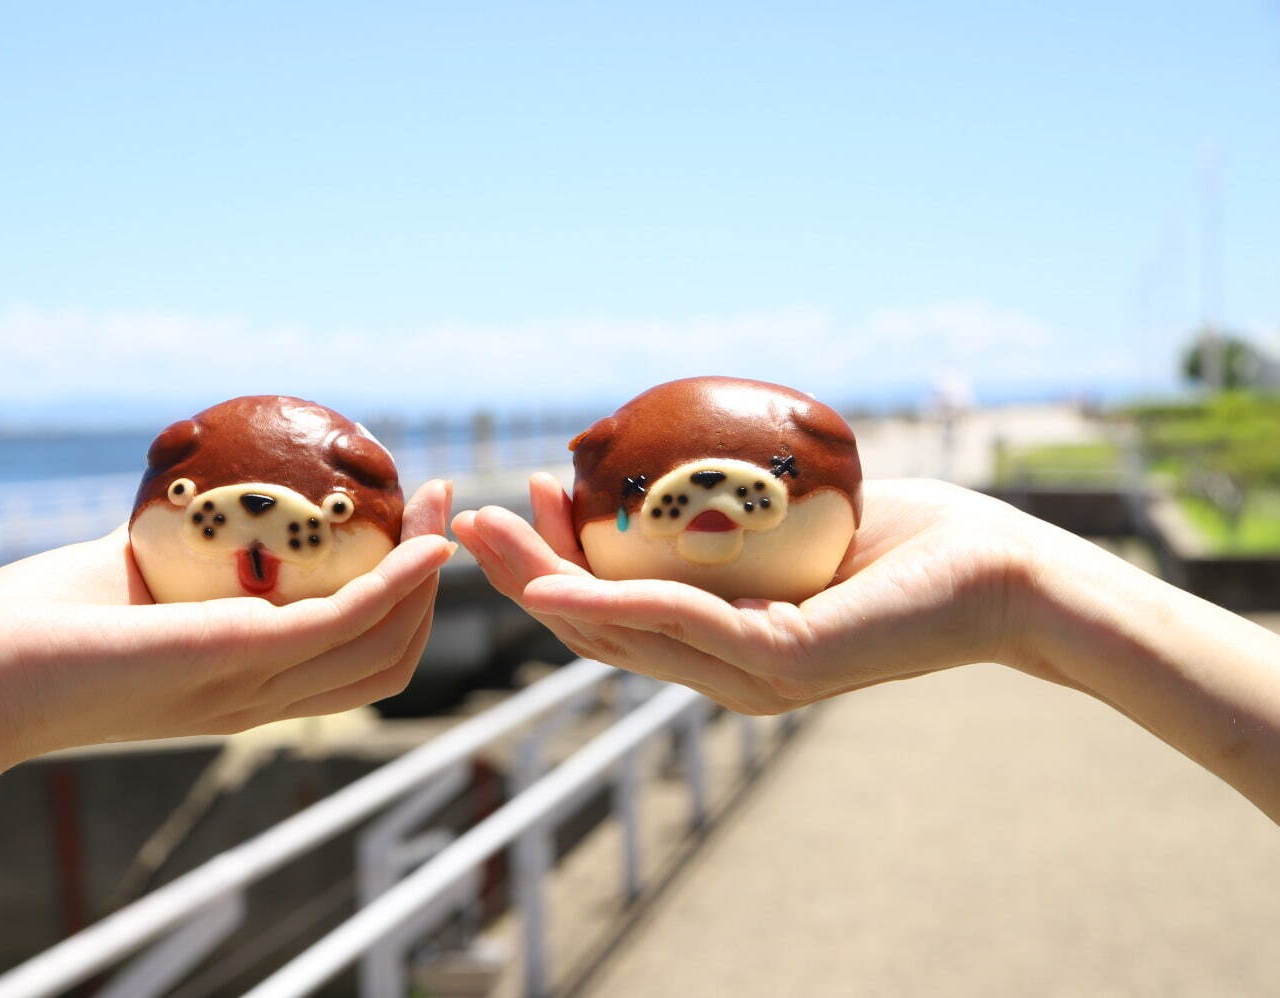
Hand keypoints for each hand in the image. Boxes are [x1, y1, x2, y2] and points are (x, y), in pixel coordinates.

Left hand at [0, 479, 454, 767]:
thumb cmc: (40, 626)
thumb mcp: (137, 579)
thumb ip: (189, 553)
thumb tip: (215, 495)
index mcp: (245, 689)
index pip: (352, 661)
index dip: (398, 602)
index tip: (408, 530)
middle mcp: (263, 697)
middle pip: (388, 656)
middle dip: (430, 584)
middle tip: (440, 506)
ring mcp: (256, 684)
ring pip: (384, 644)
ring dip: (426, 574)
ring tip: (441, 508)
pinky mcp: (240, 658)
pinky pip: (344, 622)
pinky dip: (398, 582)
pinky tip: (423, 541)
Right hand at [453, 474, 1041, 714]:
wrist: (1003, 572)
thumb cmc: (906, 535)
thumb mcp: (793, 513)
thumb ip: (730, 509)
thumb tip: (675, 456)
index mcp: (725, 643)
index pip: (621, 609)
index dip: (556, 564)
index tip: (527, 498)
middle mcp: (728, 671)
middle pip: (601, 628)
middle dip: (526, 577)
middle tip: (470, 523)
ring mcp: (752, 676)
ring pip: (622, 631)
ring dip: (545, 586)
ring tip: (489, 539)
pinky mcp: (783, 663)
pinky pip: (680, 624)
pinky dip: (610, 599)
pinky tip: (558, 579)